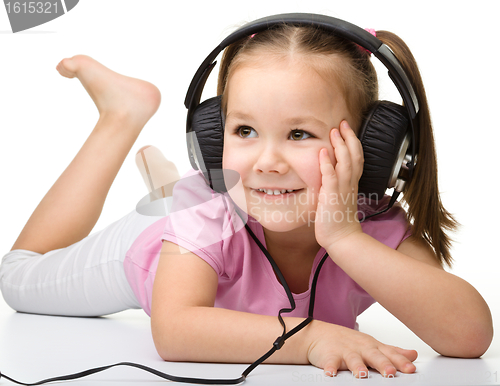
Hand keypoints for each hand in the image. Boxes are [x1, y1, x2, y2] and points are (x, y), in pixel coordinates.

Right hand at [307, 321, 417, 377]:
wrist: (319, 334)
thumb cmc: (348, 341)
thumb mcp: (372, 345)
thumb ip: (392, 352)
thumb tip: (413, 355)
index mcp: (373, 347)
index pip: (390, 354)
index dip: (400, 362)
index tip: (410, 369)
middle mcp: (361, 348)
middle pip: (374, 356)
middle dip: (382, 364)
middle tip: (390, 373)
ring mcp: (345, 351)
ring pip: (353, 359)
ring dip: (358, 366)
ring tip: (362, 374)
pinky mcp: (330, 355)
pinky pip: (330, 362)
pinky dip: (330, 368)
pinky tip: (331, 373)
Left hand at [314, 121, 362, 250]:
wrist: (342, 238)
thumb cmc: (338, 220)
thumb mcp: (339, 198)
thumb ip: (336, 184)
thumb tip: (329, 173)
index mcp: (351, 183)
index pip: (356, 158)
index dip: (353, 142)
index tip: (346, 129)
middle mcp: (349, 184)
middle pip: (354, 156)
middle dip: (349, 138)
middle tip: (342, 123)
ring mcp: (342, 189)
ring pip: (345, 163)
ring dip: (340, 146)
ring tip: (334, 132)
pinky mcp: (332, 197)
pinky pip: (331, 177)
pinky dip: (327, 164)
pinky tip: (323, 153)